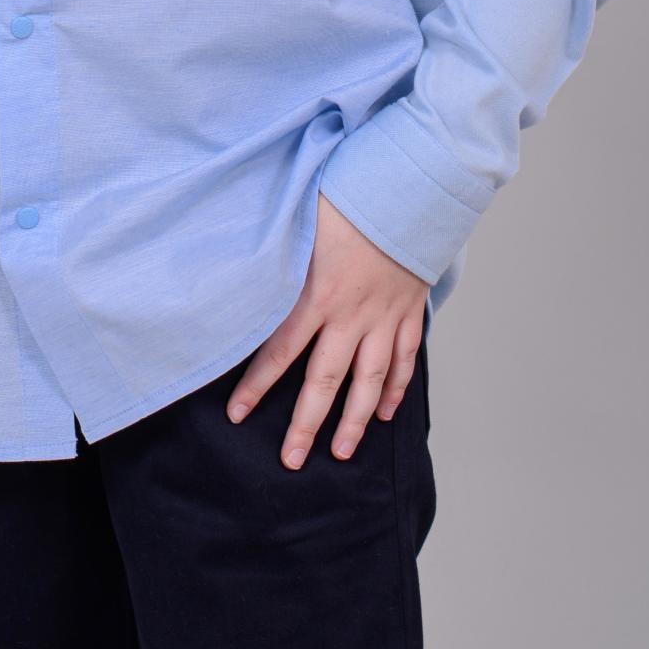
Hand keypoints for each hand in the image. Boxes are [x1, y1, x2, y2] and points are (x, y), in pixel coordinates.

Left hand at [226, 190, 429, 469]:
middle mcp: (352, 315)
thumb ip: (272, 252)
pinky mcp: (409, 309)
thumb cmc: (350, 195)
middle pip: (325, 380)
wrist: (413, 188)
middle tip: (291, 460)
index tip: (238, 414)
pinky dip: (398, 387)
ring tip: (341, 451)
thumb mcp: (299, 220)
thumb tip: (234, 271)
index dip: (256, 385)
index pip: (280, 351)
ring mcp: (385, 316)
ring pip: (370, 379)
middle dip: (306, 424)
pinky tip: (388, 412)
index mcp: (319, 294)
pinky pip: (405, 356)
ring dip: (356, 420)